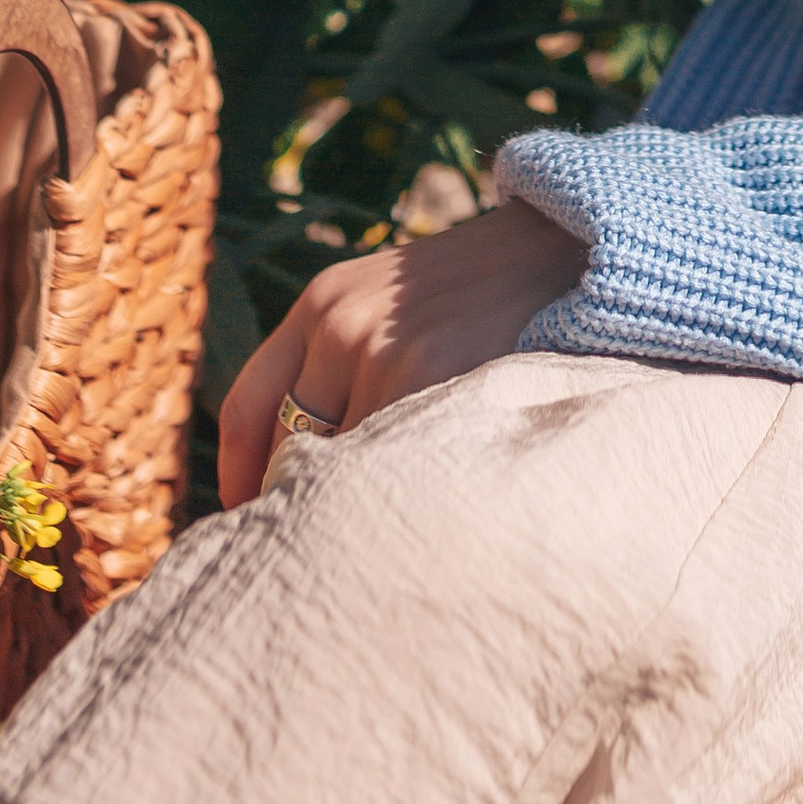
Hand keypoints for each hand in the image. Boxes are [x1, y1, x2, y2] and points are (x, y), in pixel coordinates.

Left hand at [216, 197, 585, 505]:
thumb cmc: (477, 293)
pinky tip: (419, 508)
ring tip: (374, 537)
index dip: (241, 479)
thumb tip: (295, 469)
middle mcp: (340, 324)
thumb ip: (342, 364)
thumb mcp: (393, 305)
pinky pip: (390, 461)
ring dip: (351, 506)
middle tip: (309, 553)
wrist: (561, 250)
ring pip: (338, 464)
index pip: (246, 409)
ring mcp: (383, 349)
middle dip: (294, 503)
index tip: (250, 524)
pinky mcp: (431, 373)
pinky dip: (397, 493)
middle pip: (286, 446)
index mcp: (321, 303)